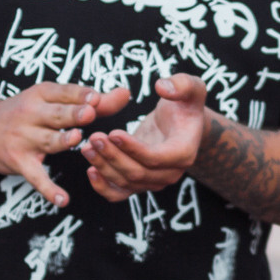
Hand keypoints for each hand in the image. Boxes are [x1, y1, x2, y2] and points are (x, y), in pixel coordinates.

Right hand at [0, 83, 124, 208]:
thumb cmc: (27, 114)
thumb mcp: (51, 101)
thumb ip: (93, 102)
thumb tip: (126, 93)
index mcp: (41, 95)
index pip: (63, 92)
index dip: (79, 95)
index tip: (96, 97)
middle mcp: (30, 115)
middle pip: (56, 115)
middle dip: (73, 114)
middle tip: (90, 112)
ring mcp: (23, 139)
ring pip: (48, 141)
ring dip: (62, 141)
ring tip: (78, 139)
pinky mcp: (19, 162)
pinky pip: (36, 177)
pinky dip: (48, 189)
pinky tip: (63, 200)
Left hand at [82, 73, 207, 202]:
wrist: (182, 124)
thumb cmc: (185, 105)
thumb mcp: (192, 88)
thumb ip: (182, 84)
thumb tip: (162, 87)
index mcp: (184, 153)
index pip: (156, 158)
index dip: (133, 149)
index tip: (113, 133)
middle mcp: (171, 173)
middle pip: (137, 173)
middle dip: (112, 156)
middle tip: (95, 137)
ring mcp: (154, 181)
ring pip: (125, 183)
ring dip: (104, 167)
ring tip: (87, 146)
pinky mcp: (139, 183)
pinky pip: (119, 194)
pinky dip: (103, 187)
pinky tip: (90, 170)